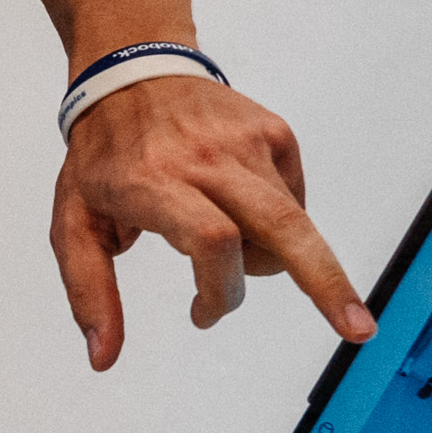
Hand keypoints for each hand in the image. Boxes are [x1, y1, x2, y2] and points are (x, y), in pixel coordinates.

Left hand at [52, 73, 371, 372]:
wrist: (131, 73)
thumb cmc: (103, 157)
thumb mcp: (73, 222)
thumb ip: (89, 292)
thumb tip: (102, 359)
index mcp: (153, 180)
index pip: (212, 239)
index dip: (221, 290)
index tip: (204, 314)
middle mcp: (208, 157)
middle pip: (282, 226)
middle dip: (325, 283)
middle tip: (358, 329)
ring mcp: (249, 141)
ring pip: (292, 223)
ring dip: (271, 256)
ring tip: (223, 237)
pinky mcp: (276, 134)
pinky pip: (294, 201)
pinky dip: (274, 223)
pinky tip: (234, 203)